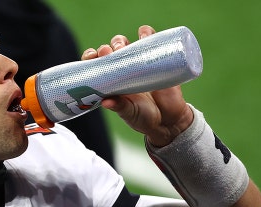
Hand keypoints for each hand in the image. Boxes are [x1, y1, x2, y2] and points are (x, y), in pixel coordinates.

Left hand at [81, 25, 193, 146]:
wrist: (169, 120)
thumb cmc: (143, 118)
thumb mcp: (130, 113)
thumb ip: (119, 107)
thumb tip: (105, 102)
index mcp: (110, 82)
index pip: (95, 64)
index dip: (91, 57)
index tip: (92, 57)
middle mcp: (121, 70)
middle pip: (109, 51)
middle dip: (106, 49)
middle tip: (108, 53)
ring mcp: (138, 63)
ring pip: (125, 43)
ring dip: (120, 41)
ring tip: (122, 47)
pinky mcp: (156, 59)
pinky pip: (150, 41)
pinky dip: (146, 33)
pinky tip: (144, 33)